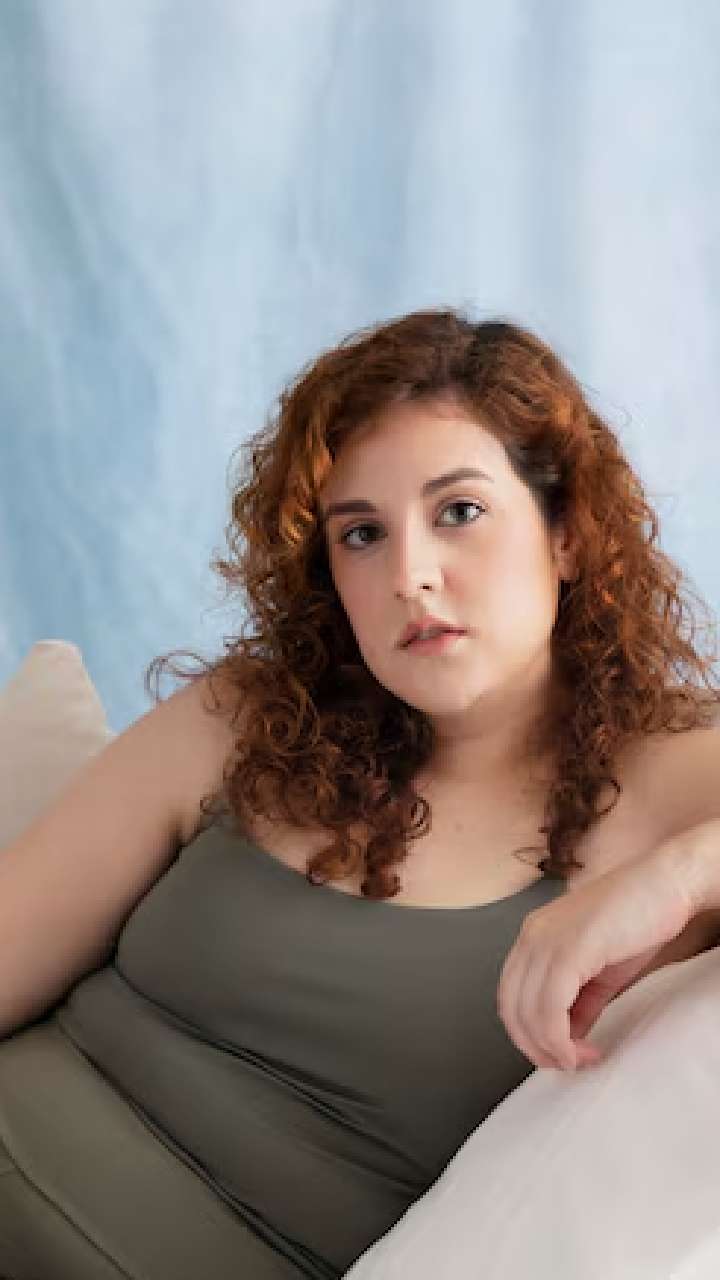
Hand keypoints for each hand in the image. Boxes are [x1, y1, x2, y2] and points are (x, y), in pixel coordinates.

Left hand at [496, 840, 697, 1071]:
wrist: (668, 884)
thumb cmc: (640, 917)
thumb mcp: (602, 970)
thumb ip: (581, 1002)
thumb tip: (569, 1037)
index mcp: (534, 936)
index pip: (511, 996)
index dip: (528, 1034)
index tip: (557, 1054)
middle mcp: (531, 936)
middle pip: (511, 1008)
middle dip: (535, 1047)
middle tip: (566, 1064)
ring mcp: (546, 940)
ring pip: (527, 1013)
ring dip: (551, 1049)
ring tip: (580, 1059)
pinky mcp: (569, 948)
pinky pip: (549, 1007)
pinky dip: (561, 1039)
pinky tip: (583, 1049)